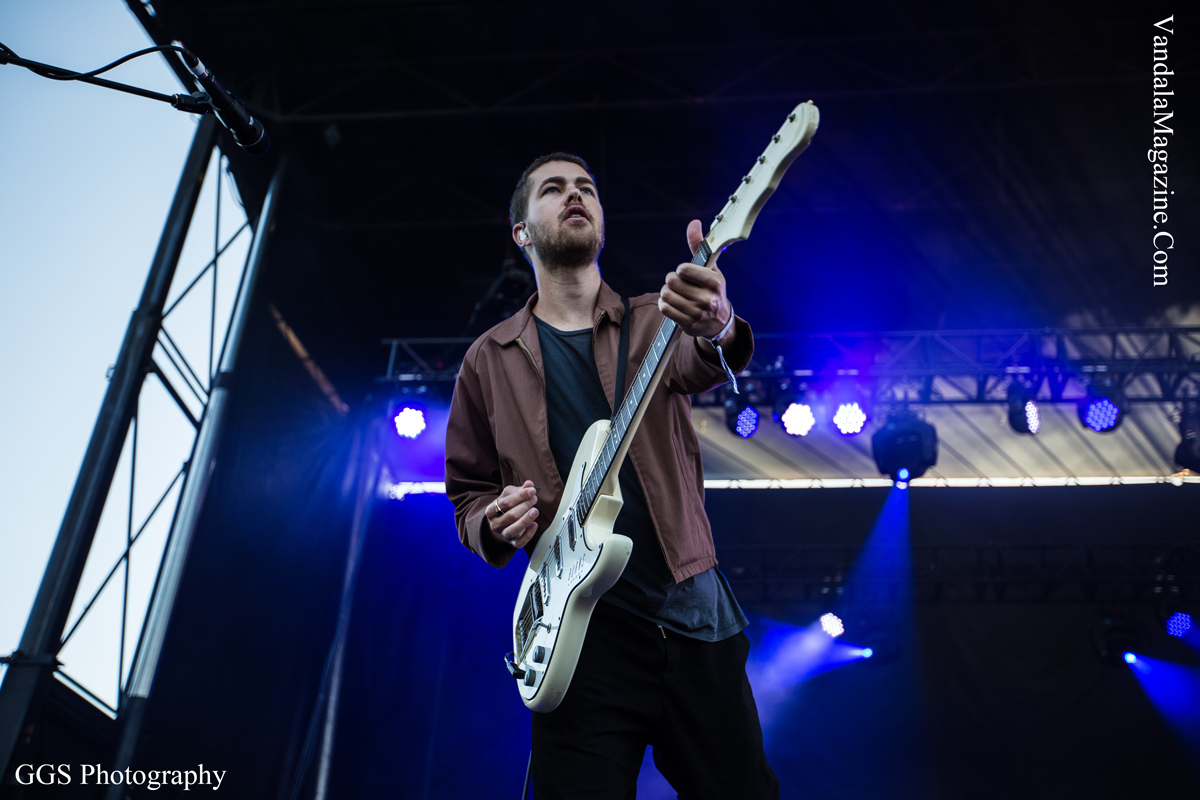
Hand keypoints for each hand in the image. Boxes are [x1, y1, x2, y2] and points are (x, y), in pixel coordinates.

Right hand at [488, 480, 538, 548]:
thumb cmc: (506, 507)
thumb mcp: (509, 495)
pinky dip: (528, 534)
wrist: (502, 523)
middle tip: (534, 499)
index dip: (520, 496)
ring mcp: (503, 534)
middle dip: (525, 506)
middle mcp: (495, 524)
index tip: (532, 491)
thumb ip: (519, 489)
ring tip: (535, 511)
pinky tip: (534, 525)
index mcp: (491, 511)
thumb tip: (529, 484)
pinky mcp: (512, 542)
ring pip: (513, 530)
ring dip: (526, 520)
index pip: (505, 503)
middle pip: (511, 515)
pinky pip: (520, 542)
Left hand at [658, 219, 731, 340]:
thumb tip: (694, 223)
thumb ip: (700, 245)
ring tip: (675, 293)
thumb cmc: (712, 289)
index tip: (686, 273)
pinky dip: (664, 303)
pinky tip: (673, 303)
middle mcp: (707, 299)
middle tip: (678, 284)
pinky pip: (664, 308)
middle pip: (672, 281)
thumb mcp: (710, 268)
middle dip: (672, 281)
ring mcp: (697, 313)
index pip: (684, 269)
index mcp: (714, 282)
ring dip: (666, 292)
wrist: (718, 322)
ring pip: (666, 295)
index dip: (681, 270)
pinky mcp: (687, 324)